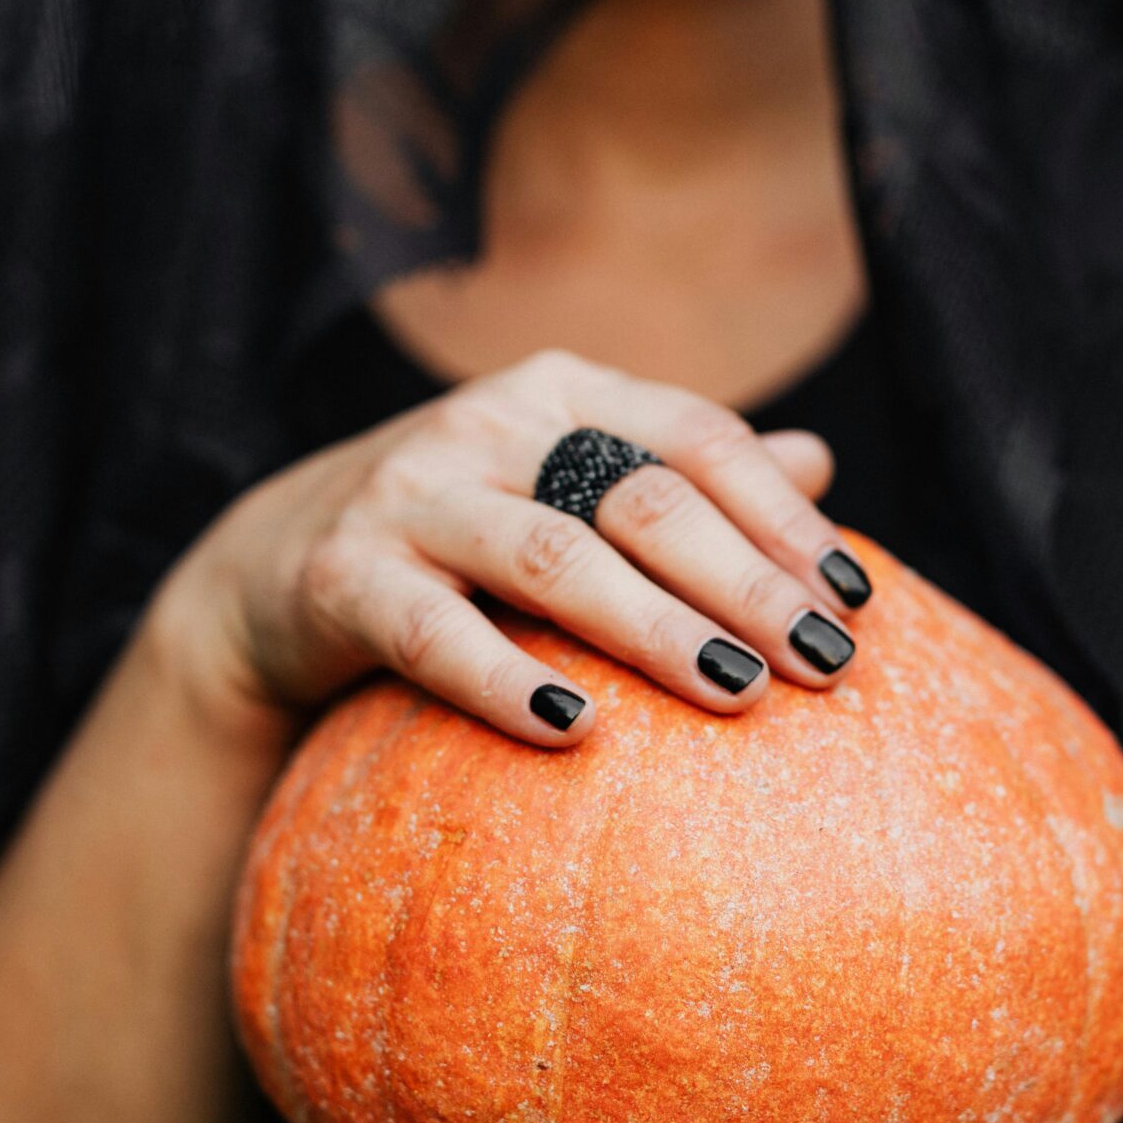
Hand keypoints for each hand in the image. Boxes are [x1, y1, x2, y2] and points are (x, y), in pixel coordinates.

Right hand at [150, 349, 872, 742]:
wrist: (270, 571)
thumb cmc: (462, 534)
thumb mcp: (568, 484)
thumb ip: (681, 473)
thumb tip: (820, 461)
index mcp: (561, 392)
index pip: (696, 439)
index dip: (781, 516)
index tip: (852, 599)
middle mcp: (488, 425)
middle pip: (642, 498)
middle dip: (745, 582)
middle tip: (825, 661)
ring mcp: (411, 495)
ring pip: (552, 556)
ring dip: (653, 627)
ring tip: (739, 692)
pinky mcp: (344, 576)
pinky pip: (433, 633)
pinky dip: (507, 680)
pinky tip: (576, 729)